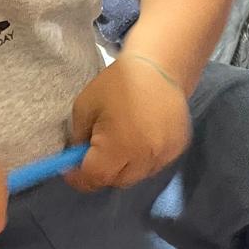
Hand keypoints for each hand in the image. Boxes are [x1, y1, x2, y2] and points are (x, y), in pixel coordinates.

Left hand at [67, 54, 190, 191]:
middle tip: (94, 154)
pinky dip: (142, 160)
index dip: (79, 178)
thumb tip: (76, 159)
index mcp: (119, 146)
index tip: (70, 170)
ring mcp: (164, 154)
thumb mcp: (84, 107)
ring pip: (136, 176)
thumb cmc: (116, 84)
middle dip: (101, 172)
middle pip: (116, 181)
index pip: (94, 178)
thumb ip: (78, 138)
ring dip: (123, 167)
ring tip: (119, 144)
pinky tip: (139, 139)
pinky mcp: (177, 149)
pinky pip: (153, 166)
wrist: (158, 67)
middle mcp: (144, 156)